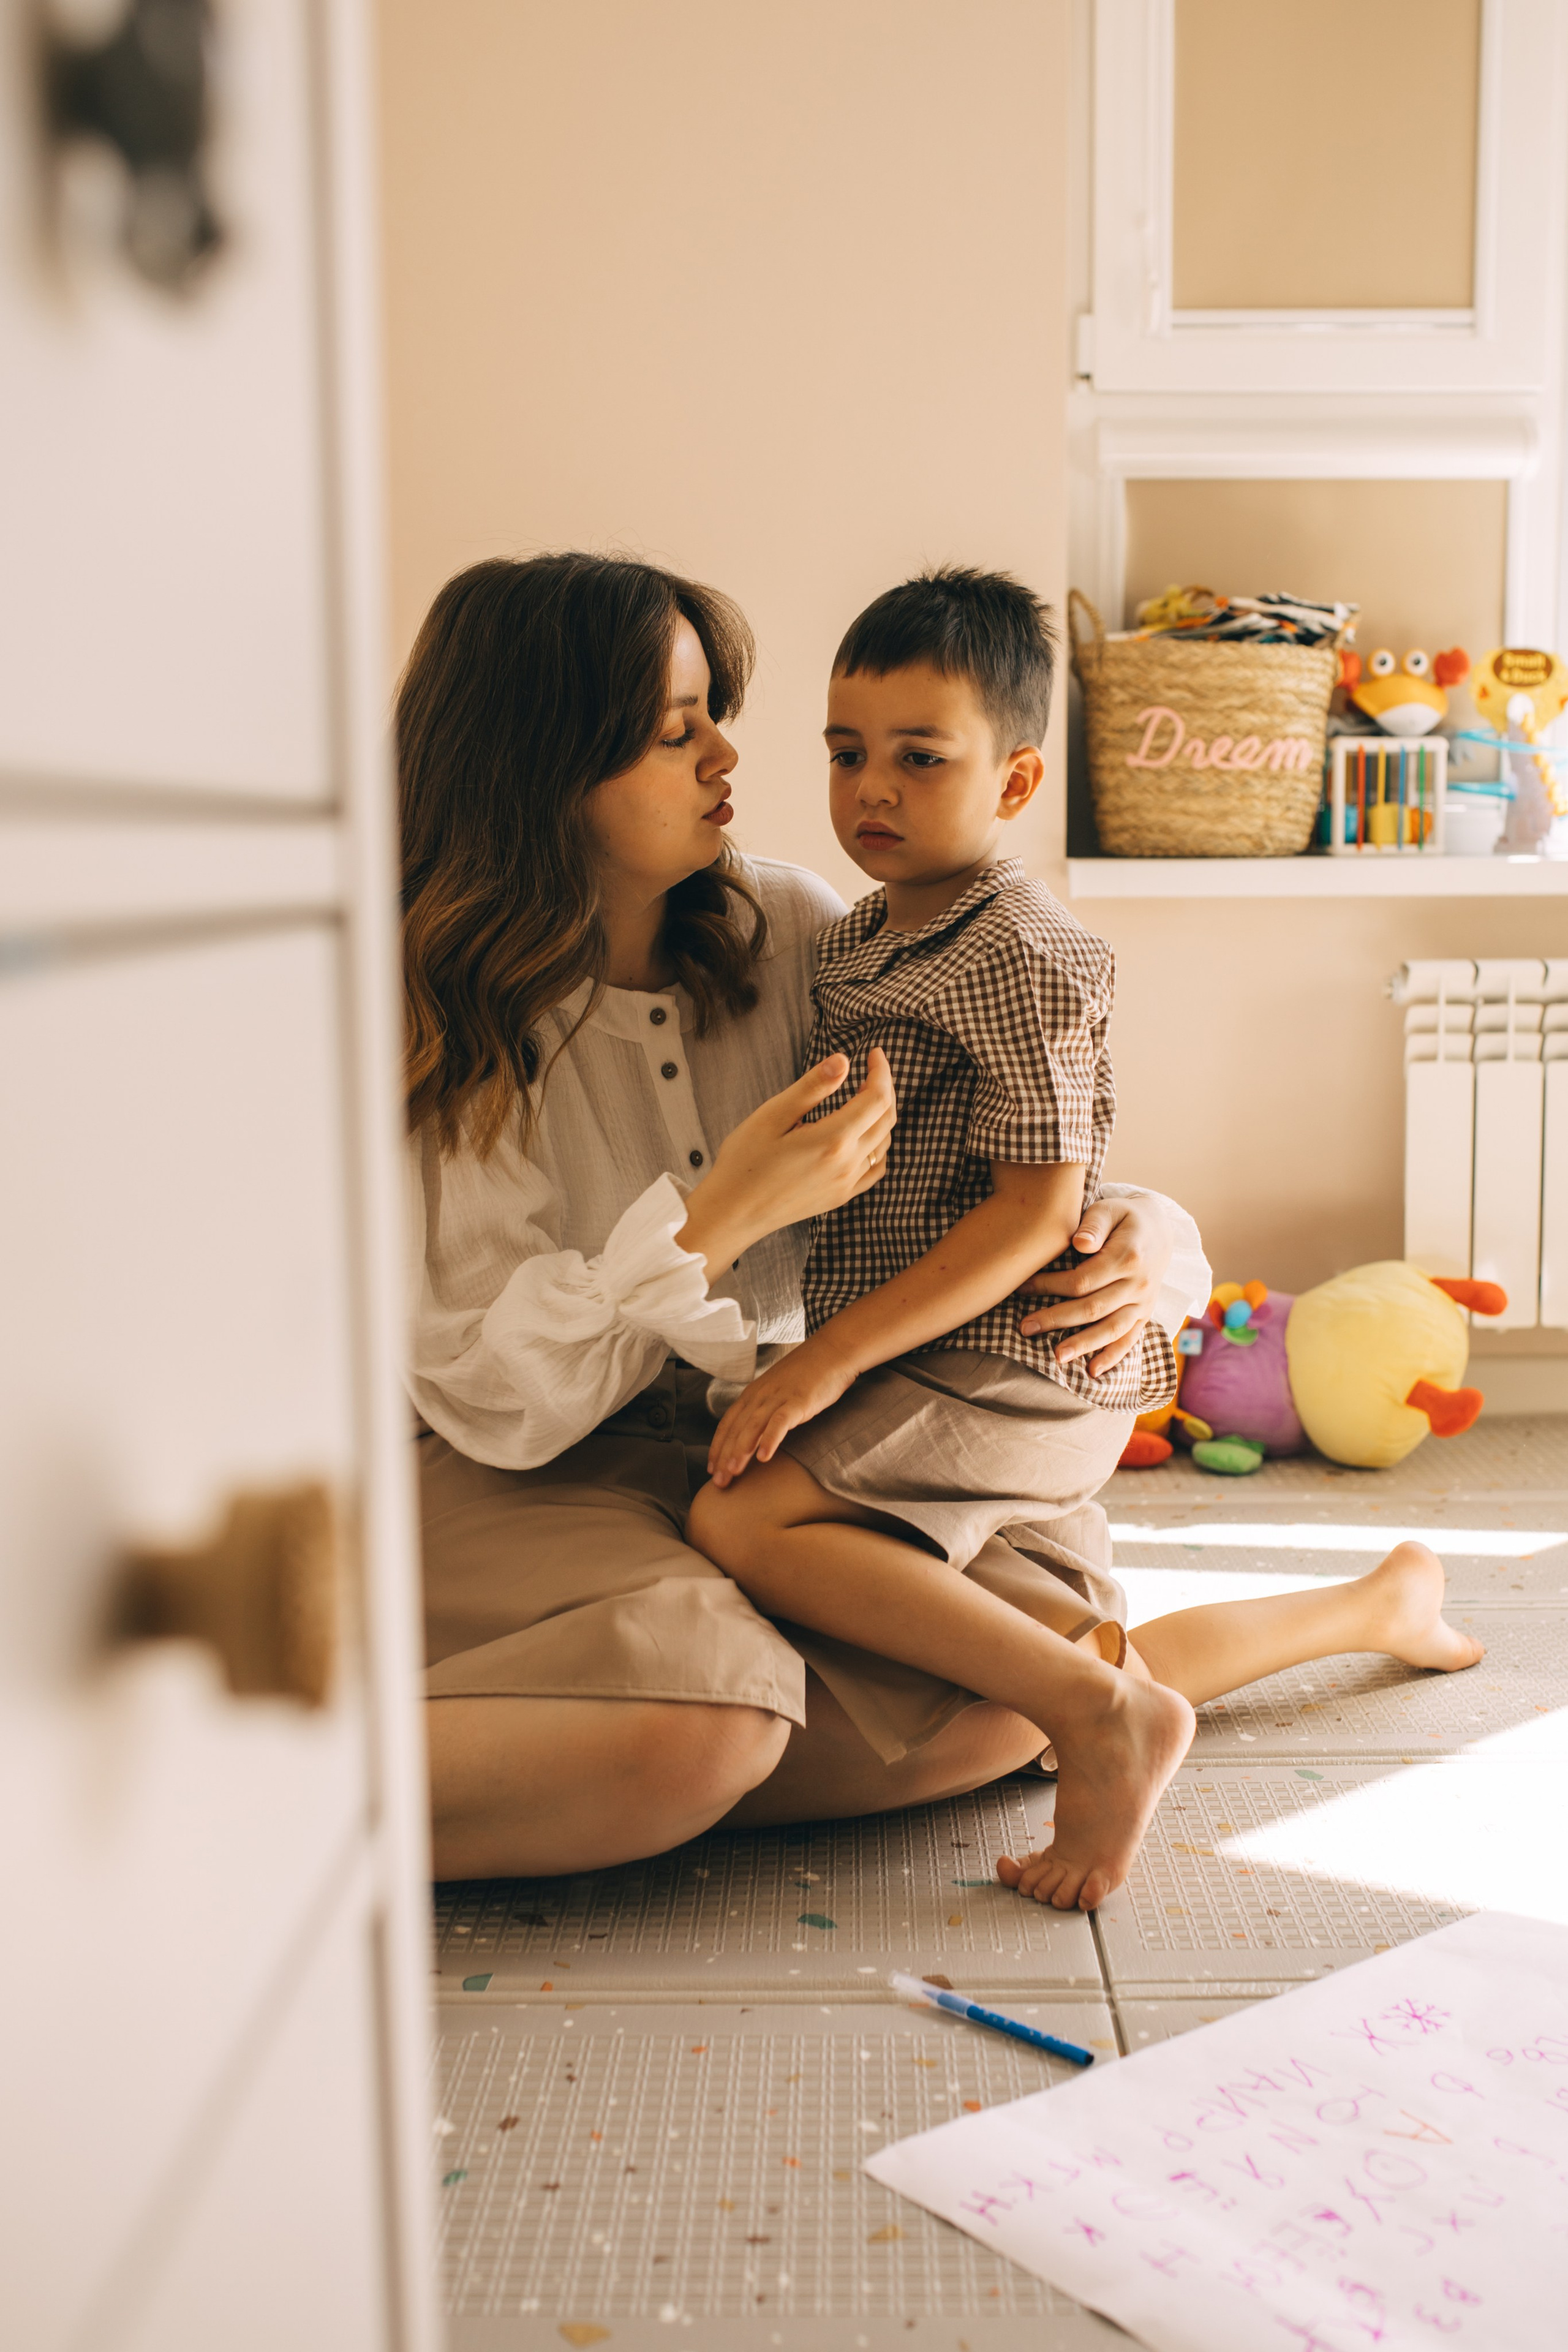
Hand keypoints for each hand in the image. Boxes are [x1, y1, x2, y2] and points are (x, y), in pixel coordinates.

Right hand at [677, 1049, 894, 1281]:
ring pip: (884, 1143)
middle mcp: (847, 1164)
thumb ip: (812, 1087)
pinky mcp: (841, 1196)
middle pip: (885, 1119)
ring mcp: (847, 1184)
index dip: (881, 1071)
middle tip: (870, 1069)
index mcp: (832, 1140)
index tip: (874, 1053)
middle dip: (883, 1088)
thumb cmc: (745, 1162)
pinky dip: (879, 1146)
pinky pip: (876, 1168)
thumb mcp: (773, 1116)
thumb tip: (843, 1061)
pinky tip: (864, 1135)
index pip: (876, 1098)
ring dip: (881, 1115)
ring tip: (864, 1096)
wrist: (733, 1213)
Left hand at [706, 1339, 855, 1486]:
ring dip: (740, 1450)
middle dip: (724, 1456)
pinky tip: (764, 1457)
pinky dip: (770, 1439)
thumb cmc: (808, 1373)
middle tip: (718, 1481)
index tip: (711, 1468)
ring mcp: (778, 1397)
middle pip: (736, 1429)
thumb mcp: (778, 1390)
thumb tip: (755, 1432)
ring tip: (733, 1472)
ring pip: (752, 1426)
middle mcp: (760, 1395)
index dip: (717, 1446)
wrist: (832, 1351)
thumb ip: (765, 1408)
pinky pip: (780, 1422)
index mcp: (753, 1393)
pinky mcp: (798, 1400)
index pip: (727, 1423)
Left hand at [1017, 1194, 1171, 1376]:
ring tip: (1055, 1357)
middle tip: (1024, 1328)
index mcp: (1128, 1257)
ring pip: (1111, 1329)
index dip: (1050, 1287)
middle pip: (1093, 1308)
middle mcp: (1139, 1284)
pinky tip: (1092, 1371)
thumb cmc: (1124, 1217)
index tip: (1022, 1288)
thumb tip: (1080, 1243)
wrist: (1159, 1228)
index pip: (1082, 1280)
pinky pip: (1130, 1339)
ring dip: (1082, 1344)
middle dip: (1056, 1319)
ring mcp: (1144, 1302)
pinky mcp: (1145, 1314)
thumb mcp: (1110, 1208)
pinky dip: (1112, 1357)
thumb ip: (1094, 1224)